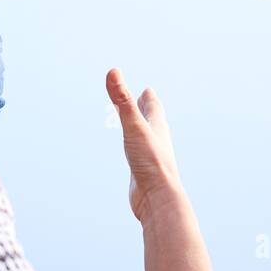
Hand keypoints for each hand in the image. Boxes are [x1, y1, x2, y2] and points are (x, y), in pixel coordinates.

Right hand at [106, 68, 183, 222]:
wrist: (158, 199)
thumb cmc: (150, 162)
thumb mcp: (133, 126)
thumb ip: (122, 100)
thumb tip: (112, 71)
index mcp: (157, 127)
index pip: (153, 107)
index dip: (148, 98)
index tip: (147, 90)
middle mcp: (156, 141)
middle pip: (152, 121)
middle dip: (147, 109)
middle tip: (144, 100)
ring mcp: (150, 157)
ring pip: (146, 138)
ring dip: (142, 129)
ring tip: (137, 126)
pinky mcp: (143, 173)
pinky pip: (139, 156)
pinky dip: (135, 149)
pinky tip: (134, 155)